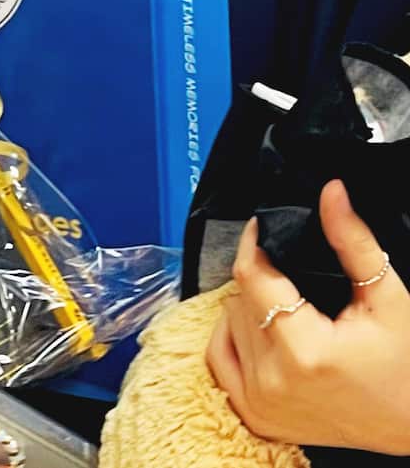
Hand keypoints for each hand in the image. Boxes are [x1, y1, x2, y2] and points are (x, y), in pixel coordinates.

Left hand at [207, 179, 409, 453]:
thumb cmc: (406, 366)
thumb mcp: (386, 298)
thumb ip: (353, 241)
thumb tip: (331, 191)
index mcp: (305, 352)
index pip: (252, 276)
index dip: (254, 242)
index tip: (261, 225)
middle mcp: (274, 382)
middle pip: (240, 298)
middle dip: (262, 276)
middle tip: (293, 274)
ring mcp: (261, 405)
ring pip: (228, 323)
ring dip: (248, 305)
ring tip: (287, 303)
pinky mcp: (256, 418)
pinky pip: (219, 358)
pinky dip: (231, 336)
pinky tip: (259, 326)